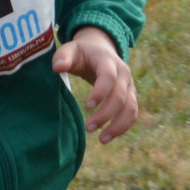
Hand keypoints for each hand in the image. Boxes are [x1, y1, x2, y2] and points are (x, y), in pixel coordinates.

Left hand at [51, 27, 138, 143]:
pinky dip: (123, 127)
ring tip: (102, 140)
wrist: (100, 50)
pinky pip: (132, 113)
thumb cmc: (81, 53)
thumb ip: (62, 57)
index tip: (88, 106)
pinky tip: (108, 137)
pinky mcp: (130, 96)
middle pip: (120, 96)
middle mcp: (123, 73)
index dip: (100, 92)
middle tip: (88, 128)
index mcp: (108, 60)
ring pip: (130, 107)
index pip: (109, 76)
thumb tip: (57, 68)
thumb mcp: (70, 49)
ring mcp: (129, 85)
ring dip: (118, 125)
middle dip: (106, 114)